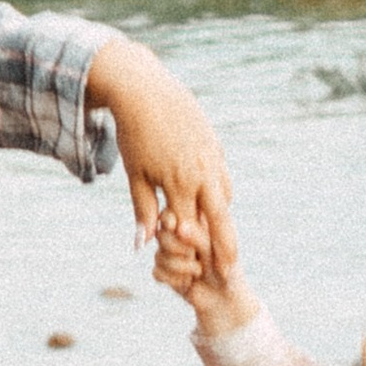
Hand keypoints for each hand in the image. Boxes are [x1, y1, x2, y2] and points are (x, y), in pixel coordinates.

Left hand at [87, 35, 238, 282]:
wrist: (144, 90)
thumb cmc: (134, 135)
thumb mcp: (135, 175)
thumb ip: (143, 211)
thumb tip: (144, 245)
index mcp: (179, 183)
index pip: (193, 229)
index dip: (198, 254)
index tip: (205, 276)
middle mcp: (202, 173)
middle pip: (220, 220)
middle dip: (226, 249)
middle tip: (230, 273)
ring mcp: (212, 158)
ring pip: (224, 197)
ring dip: (222, 219)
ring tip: (222, 240)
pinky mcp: (215, 146)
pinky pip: (222, 177)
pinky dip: (219, 194)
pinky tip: (213, 203)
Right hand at [153, 214, 259, 337]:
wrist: (225, 298)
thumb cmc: (226, 268)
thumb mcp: (215, 248)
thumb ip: (198, 235)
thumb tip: (179, 227)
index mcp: (190, 223)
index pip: (170, 213)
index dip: (169, 220)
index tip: (175, 226)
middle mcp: (176, 237)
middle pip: (160, 234)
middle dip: (176, 247)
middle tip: (194, 255)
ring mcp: (168, 254)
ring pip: (158, 255)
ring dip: (178, 266)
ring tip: (198, 271)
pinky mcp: (164, 272)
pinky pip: (156, 272)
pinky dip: (173, 279)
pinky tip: (187, 282)